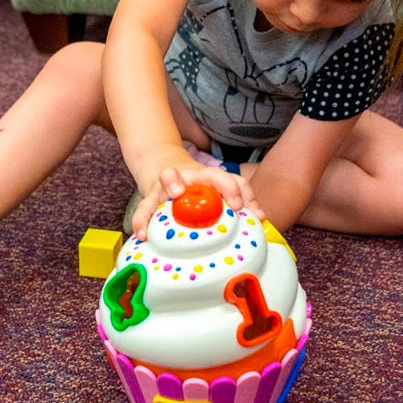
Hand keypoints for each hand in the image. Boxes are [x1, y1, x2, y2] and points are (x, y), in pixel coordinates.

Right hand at [131, 164, 263, 239]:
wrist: (164, 167)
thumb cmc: (200, 186)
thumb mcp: (221, 188)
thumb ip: (242, 199)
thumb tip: (261, 217)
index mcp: (206, 176)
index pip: (221, 176)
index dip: (231, 189)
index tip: (239, 207)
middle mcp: (186, 176)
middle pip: (190, 171)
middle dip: (195, 178)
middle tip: (188, 191)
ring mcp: (166, 185)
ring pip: (166, 178)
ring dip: (170, 184)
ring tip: (173, 195)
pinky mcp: (149, 197)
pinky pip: (144, 209)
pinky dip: (141, 221)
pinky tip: (143, 235)